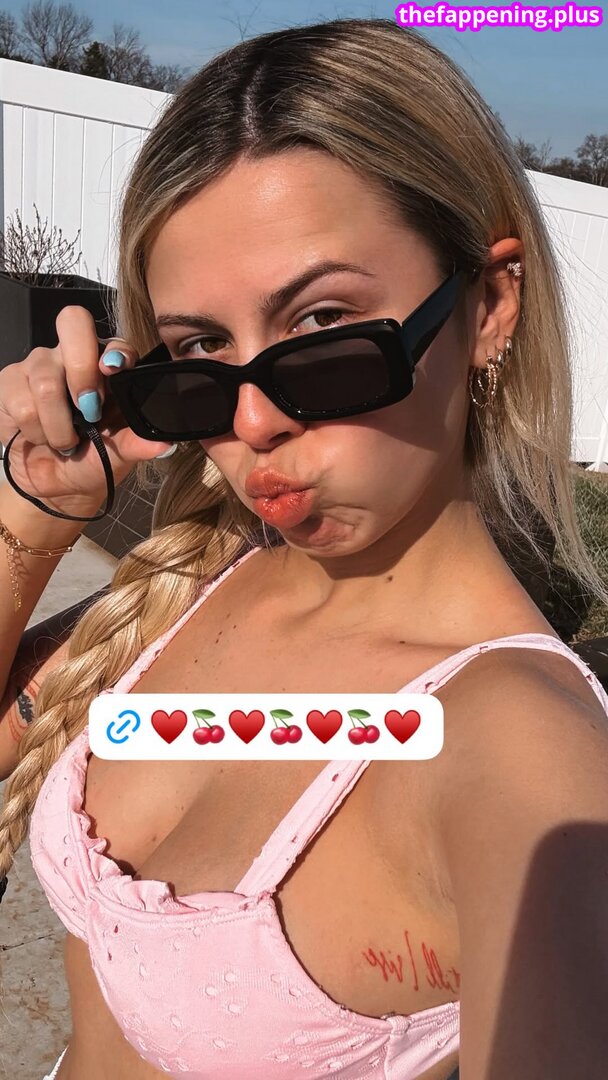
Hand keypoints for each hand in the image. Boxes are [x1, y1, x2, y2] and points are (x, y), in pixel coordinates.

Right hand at [0, 306, 175, 509]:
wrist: (55, 484)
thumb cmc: (92, 461)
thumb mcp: (118, 457)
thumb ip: (137, 445)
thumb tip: (164, 444)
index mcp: (107, 367)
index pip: (113, 340)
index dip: (114, 351)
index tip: (113, 371)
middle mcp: (72, 356)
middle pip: (72, 322)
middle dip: (80, 370)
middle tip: (88, 412)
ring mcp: (39, 365)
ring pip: (45, 381)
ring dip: (58, 426)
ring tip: (65, 442)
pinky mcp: (9, 382)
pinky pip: (19, 401)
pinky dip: (34, 430)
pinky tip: (40, 437)